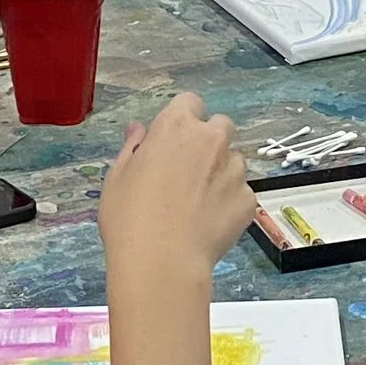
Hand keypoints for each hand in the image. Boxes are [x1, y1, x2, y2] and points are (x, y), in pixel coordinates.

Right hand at [99, 92, 251, 272]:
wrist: (162, 262)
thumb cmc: (130, 218)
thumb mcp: (117, 177)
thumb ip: (132, 147)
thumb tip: (138, 130)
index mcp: (176, 126)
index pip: (189, 102)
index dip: (183, 119)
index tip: (174, 139)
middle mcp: (211, 140)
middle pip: (220, 126)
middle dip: (209, 141)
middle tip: (189, 170)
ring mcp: (234, 170)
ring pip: (234, 160)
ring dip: (221, 172)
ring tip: (198, 203)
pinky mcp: (248, 199)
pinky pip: (241, 193)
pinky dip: (229, 203)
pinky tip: (209, 222)